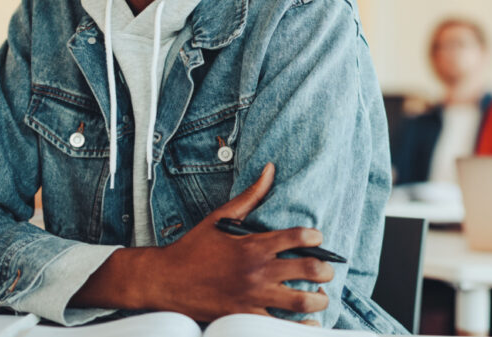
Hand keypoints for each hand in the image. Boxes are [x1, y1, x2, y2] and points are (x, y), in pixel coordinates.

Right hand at [71, 163, 332, 321]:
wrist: (164, 281)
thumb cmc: (193, 248)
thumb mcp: (220, 218)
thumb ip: (250, 196)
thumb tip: (269, 170)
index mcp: (253, 245)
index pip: (299, 237)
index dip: (316, 237)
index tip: (318, 239)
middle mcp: (257, 271)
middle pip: (309, 269)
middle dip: (326, 270)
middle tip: (327, 270)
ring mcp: (253, 296)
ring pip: (302, 301)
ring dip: (319, 299)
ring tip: (321, 296)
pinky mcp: (245, 317)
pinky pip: (281, 325)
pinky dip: (300, 324)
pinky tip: (308, 320)